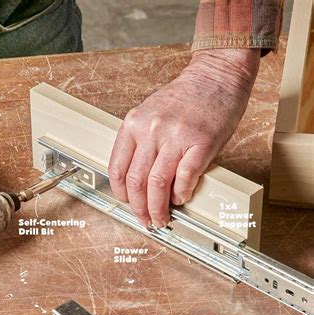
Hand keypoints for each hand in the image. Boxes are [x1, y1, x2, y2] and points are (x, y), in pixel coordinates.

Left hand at [108, 48, 260, 227]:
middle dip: (139, 207)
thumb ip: (141, 143)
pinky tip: (181, 198)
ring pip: (158, 184)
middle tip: (145, 219)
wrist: (217, 75)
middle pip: (136, 181)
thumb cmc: (186, 97)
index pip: (118, 169)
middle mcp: (151, 130)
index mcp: (134, 124)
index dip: (121, 193)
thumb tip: (139, 181)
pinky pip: (186, 177)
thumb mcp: (150, 113)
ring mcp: (176, 136)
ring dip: (158, 208)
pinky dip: (181, 193)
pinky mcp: (201, 142)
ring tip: (161, 217)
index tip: (126, 203)